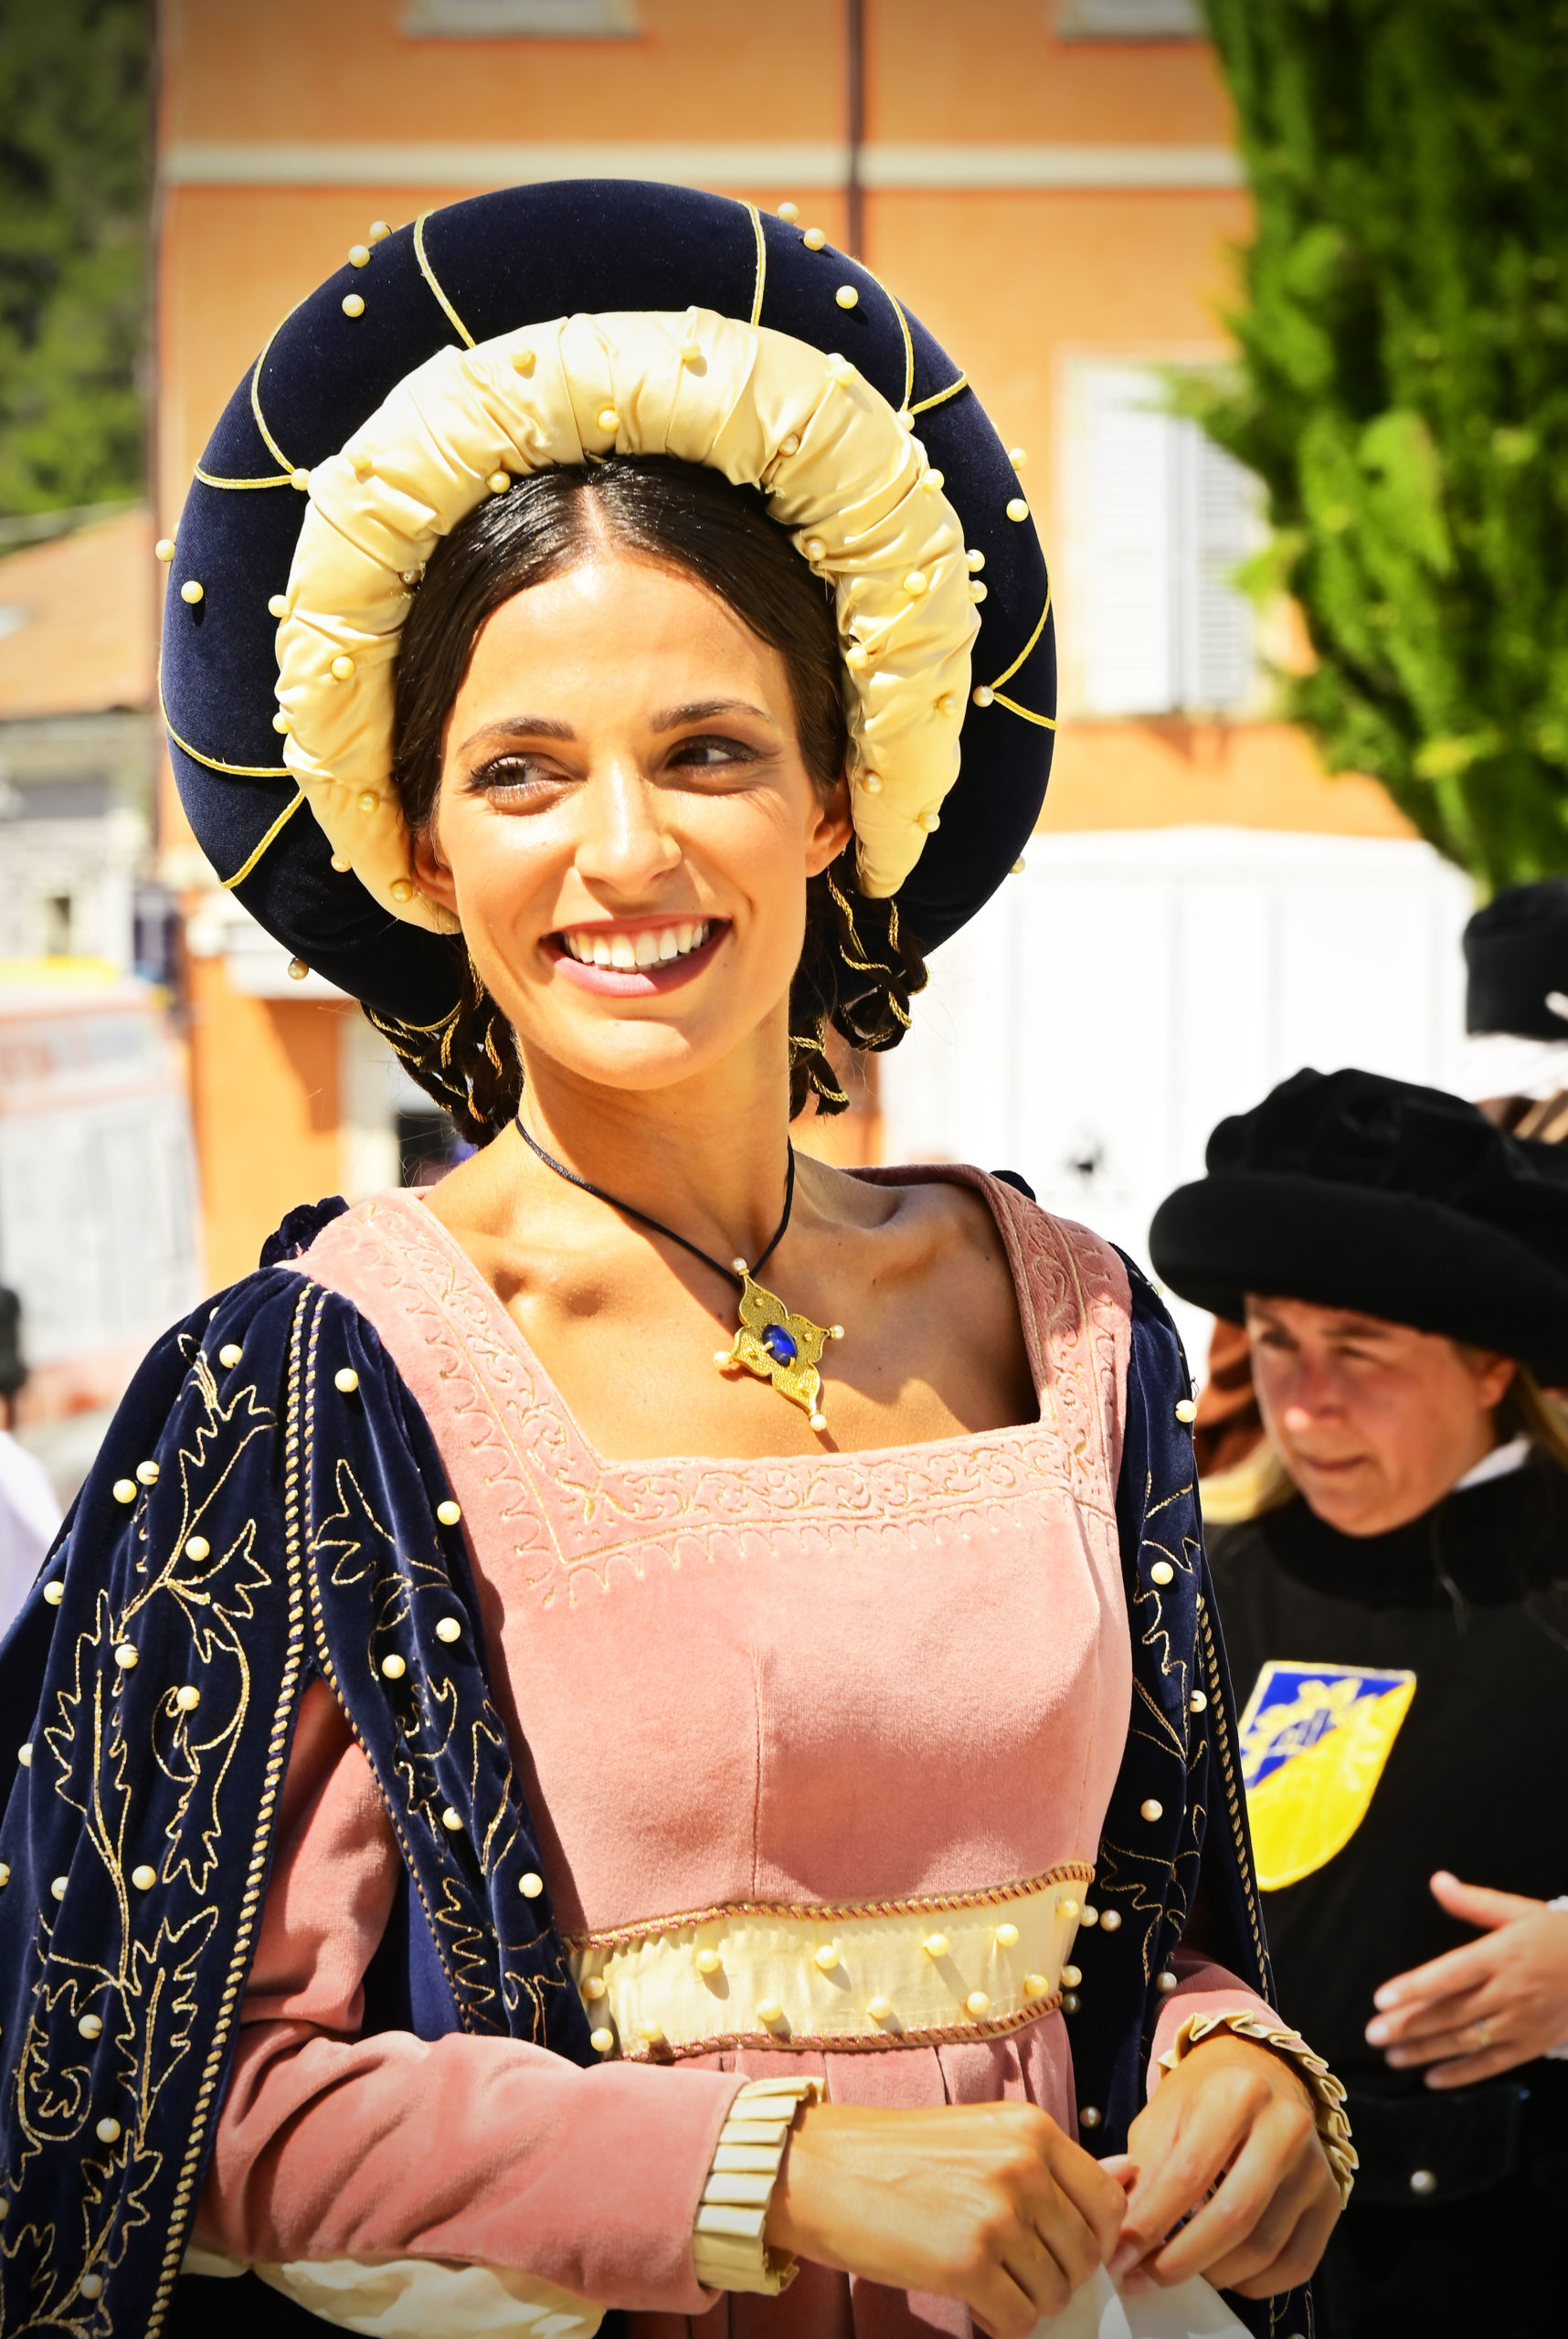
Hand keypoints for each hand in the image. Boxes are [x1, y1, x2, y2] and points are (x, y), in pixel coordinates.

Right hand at [765, 2100, 1126, 2338]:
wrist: (821, 2169)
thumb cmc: (898, 2155)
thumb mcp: (983, 2137)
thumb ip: (1050, 2165)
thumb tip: (1130, 2181)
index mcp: (1031, 2129)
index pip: (1106, 2203)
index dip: (1095, 2238)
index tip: (1067, 2249)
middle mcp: (1023, 2167)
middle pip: (1085, 2254)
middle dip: (1058, 2274)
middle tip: (1016, 2268)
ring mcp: (998, 2216)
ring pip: (1054, 2292)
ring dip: (1027, 2298)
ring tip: (987, 2277)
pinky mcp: (968, 2264)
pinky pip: (1019, 2320)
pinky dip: (1002, 2322)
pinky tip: (973, 2298)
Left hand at [1108, 2032, 1338, 2299]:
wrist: (1259, 2075)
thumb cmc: (1201, 2099)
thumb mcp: (1162, 2118)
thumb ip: (1143, 2173)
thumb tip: (1124, 2242)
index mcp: (1238, 2093)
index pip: (1190, 2172)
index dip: (1151, 2221)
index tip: (1118, 2254)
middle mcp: (1287, 2126)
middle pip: (1234, 2216)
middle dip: (1182, 2258)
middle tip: (1143, 2276)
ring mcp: (1315, 2165)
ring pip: (1264, 2247)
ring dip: (1212, 2273)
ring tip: (1176, 2271)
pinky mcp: (1331, 2199)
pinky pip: (1296, 2264)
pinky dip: (1255, 2283)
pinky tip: (1223, 2273)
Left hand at [1364, 1870, 1567, 2085]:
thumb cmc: (1560, 1935)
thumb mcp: (1519, 1911)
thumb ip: (1475, 1902)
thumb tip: (1438, 1881)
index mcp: (1501, 1955)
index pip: (1449, 1974)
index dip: (1414, 1987)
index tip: (1381, 1999)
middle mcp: (1508, 1991)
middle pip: (1451, 2011)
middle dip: (1409, 2025)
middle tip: (1372, 2034)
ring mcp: (1520, 2022)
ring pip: (1466, 2040)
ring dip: (1426, 2050)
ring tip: (1392, 2056)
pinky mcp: (1533, 2045)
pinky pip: (1493, 2064)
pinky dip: (1463, 2074)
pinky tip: (1433, 2079)